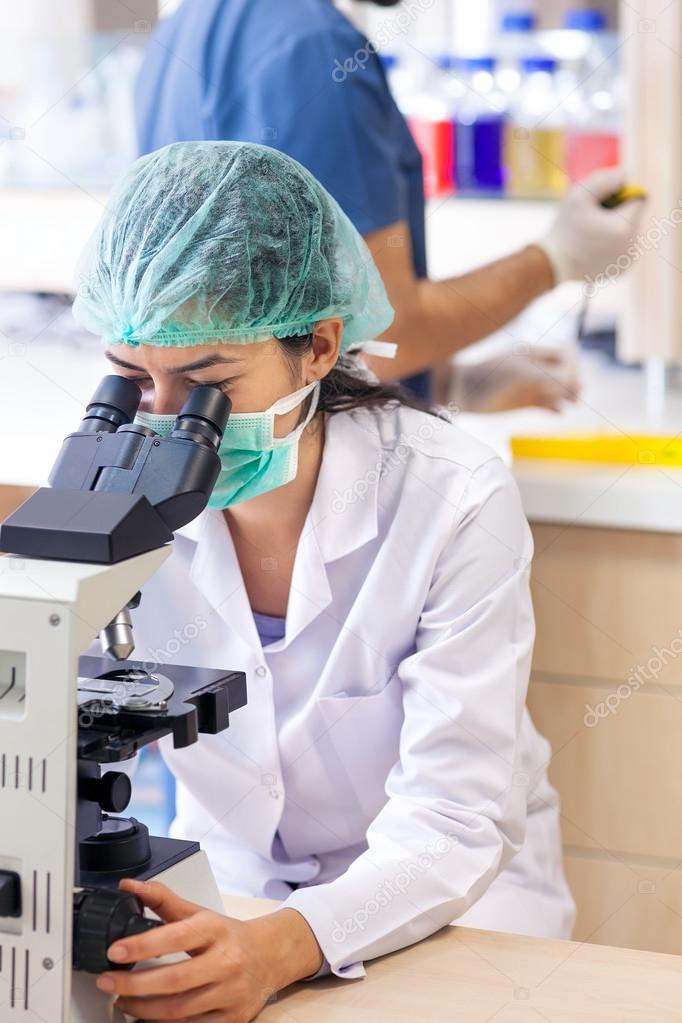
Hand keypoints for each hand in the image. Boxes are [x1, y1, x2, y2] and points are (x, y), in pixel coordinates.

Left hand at [96, 878, 322, 1021]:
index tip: (115, 951)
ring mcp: (232, 992)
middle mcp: (227, 961)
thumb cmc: (228, 935)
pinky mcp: (234, 1018)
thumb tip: (128, 888)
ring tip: (122, 999)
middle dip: (134, 984)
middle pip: (175, 980)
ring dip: (143, 1008)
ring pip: (180, 1010)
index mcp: (216, 929)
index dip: (143, 946)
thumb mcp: (199, 913)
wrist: (269, 956)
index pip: (176, 937)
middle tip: (107, 981)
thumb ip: (163, 900)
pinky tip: (148, 1015)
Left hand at [451, 347, 579, 412]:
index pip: (566, 355)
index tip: (570, 378)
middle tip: (575, 395)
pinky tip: (558, 412)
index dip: (573, 366)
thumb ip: (549, 377)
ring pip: (559, 391)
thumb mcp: (522, 375)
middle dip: (574, 382)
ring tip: (571, 404)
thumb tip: (577, 383)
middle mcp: (535, 369)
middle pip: (566, 373)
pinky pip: (548, 405)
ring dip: (568, 396)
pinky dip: (556, 408)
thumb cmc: (491, 377)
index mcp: (535, 354)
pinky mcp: (524, 403)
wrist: (463, 392)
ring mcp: (530, 386)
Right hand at [536, 167, 645, 283]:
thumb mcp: (579, 195)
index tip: (600, 204)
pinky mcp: (622, 269)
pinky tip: (593, 248)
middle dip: (617, 213)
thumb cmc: (564, 229)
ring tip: (590, 235)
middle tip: (591, 220)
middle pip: (634, 216)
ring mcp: (628, 260)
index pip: (639, 199)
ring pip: (630, 231)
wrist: (552, 265)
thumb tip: (626, 175)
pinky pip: (624, 247)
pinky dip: (613, 244)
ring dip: (615, 228)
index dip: (620, 196)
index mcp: (626, 227)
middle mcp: (632, 246)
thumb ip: (605, 180)